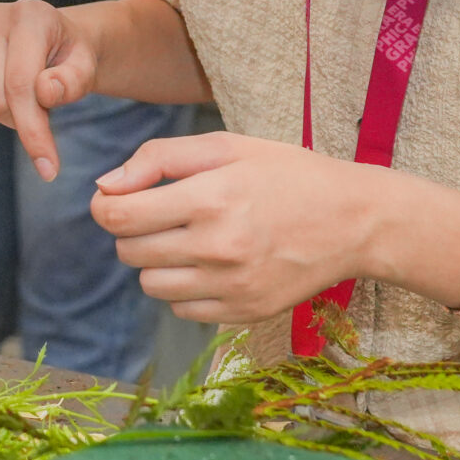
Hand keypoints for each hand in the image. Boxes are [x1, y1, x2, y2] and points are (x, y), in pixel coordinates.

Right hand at [0, 0, 96, 179]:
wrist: (46, 38)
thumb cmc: (66, 58)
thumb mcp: (84, 69)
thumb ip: (73, 82)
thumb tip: (45, 90)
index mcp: (29, 16)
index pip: (20, 85)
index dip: (33, 131)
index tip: (49, 167)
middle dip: (15, 117)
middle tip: (31, 103)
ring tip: (9, 95)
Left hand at [89, 132, 399, 324]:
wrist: (355, 221)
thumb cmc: (288, 174)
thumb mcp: (228, 146)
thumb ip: (159, 158)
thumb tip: (106, 185)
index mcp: (210, 198)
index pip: (119, 216)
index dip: (105, 206)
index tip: (114, 199)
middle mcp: (218, 248)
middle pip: (129, 251)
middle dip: (131, 231)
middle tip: (159, 214)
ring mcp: (232, 286)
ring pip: (151, 285)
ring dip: (155, 261)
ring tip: (187, 238)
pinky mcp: (245, 313)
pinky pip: (182, 310)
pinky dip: (184, 289)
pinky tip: (210, 264)